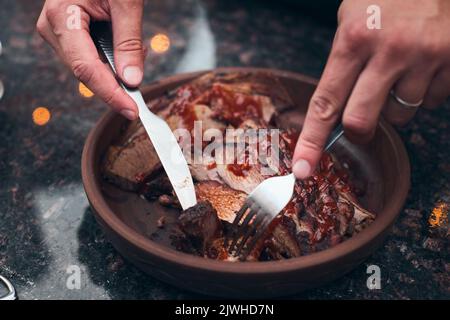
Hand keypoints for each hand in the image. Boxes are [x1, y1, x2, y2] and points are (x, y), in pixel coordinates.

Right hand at [36, 0, 144, 119]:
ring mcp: (59, 32)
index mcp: (62, 16)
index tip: (131, 110)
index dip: (110, 93)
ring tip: (138, 52)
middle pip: (86, 71)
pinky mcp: (68, 35)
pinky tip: (125, 50)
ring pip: (89, 67)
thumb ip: (129, 43)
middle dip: (116, 82)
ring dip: (116, 69)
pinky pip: (90, 57)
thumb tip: (132, 81)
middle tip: (141, 84)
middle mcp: (53, 27)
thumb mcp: (127, 4)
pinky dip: (111, 60)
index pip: (86, 68)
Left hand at [293, 0, 449, 177]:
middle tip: (358, 124)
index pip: (325, 103)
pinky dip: (423, 92)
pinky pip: (431, 102)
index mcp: (354, 40)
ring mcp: (424, 57)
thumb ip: (342, 64)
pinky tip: (423, 65)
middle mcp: (389, 51)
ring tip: (399, 72)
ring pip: (400, 116)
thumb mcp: (352, 20)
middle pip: (361, 121)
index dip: (312, 141)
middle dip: (357, 131)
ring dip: (394, 106)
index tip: (302, 169)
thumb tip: (335, 112)